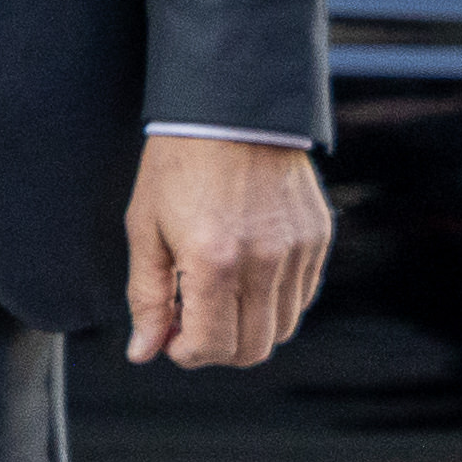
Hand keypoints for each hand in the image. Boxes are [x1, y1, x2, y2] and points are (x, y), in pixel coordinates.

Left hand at [125, 133, 329, 369]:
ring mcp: (298, 250)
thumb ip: (147, 296)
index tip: (169, 335)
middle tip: (191, 323)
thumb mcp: (145, 228)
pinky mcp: (318, 238)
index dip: (185, 353)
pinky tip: (245, 278)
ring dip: (247, 328)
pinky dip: (274, 302)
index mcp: (214, 261)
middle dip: (216, 349)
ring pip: (283, 328)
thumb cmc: (179, 164)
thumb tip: (143, 352)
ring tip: (217, 298)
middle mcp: (264, 261)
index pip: (211, 346)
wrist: (232, 108)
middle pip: (252, 349)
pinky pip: (301, 296)